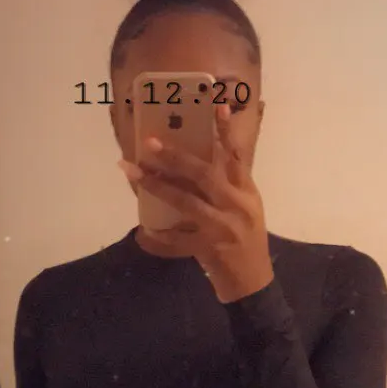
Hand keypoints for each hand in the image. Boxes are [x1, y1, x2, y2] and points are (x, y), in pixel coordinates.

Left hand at [131, 106, 273, 302]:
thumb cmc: (246, 241)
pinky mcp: (208, 249)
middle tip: (150, 142)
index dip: (226, 131)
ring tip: (133, 173)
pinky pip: (177, 240)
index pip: (237, 156)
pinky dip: (158, 238)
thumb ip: (231, 184)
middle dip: (175, 157)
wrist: (253, 282)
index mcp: (246, 192)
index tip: (216, 105)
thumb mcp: (247, 208)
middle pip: (204, 174)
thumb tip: (201, 158)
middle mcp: (236, 206)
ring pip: (185, 202)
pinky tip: (142, 233)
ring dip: (157, 186)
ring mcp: (222, 228)